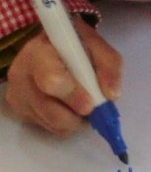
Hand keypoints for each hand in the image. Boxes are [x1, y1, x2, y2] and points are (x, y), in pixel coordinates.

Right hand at [4, 20, 121, 135]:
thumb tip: (111, 95)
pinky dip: (65, 122)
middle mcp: (21, 75)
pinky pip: (49, 128)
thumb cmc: (75, 45)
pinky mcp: (20, 111)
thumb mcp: (96, 44)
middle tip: (91, 107)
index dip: (73, 95)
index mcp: (39, 52)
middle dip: (76, 113)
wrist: (53, 46)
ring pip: (52, 123)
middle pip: (49, 110)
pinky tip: (68, 105)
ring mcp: (17, 95)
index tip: (90, 104)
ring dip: (74, 119)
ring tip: (82, 102)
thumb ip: (108, 64)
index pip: (51, 80)